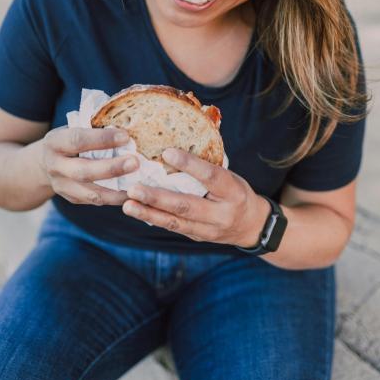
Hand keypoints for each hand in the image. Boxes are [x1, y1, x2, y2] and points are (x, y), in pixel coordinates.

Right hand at [40, 126, 138, 205]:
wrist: (47, 161)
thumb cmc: (71, 138)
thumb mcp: (75, 128)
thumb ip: (94, 129)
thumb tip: (129, 129)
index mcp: (55, 143)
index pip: (78, 140)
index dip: (102, 139)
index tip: (125, 136)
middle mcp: (55, 166)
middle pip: (84, 171)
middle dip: (111, 168)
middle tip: (135, 162)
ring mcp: (61, 186)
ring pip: (91, 193)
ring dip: (117, 190)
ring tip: (139, 184)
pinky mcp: (72, 199)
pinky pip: (96, 202)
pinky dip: (115, 198)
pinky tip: (132, 193)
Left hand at [123, 147, 270, 246]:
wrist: (251, 226)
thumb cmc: (236, 191)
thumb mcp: (231, 175)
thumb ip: (208, 165)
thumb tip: (176, 142)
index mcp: (233, 191)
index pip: (210, 176)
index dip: (189, 164)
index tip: (166, 152)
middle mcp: (221, 213)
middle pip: (186, 205)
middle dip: (158, 198)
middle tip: (134, 189)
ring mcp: (208, 229)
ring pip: (175, 222)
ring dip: (148, 213)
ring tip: (128, 204)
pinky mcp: (197, 237)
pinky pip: (173, 227)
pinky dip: (153, 218)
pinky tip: (136, 210)